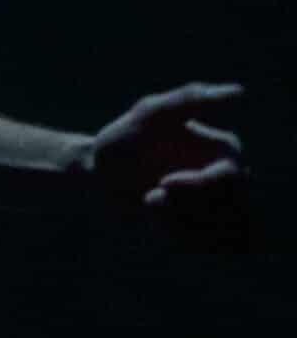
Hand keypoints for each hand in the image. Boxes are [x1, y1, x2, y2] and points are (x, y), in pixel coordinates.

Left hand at [87, 81, 247, 241]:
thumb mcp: (149, 114)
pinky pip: (202, 245)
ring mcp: (218, 206)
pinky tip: (151, 217)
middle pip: (228, 210)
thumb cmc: (123, 140)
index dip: (197, 186)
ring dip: (175, 222)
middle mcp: (231, 180)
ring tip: (148, 202)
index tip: (162, 183)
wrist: (98, 174)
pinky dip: (171, 234)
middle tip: (151, 196)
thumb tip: (239, 92)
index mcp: (226, 150)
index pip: (232, 178)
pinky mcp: (203, 229)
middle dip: (184, 208)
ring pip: (215, 232)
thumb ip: (189, 99)